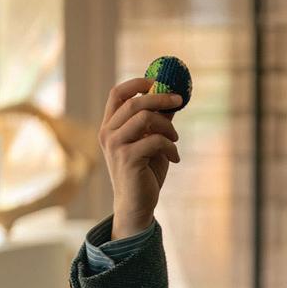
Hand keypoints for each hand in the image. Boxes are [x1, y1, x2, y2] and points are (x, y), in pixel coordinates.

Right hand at [99, 77, 183, 239]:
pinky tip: (175, 158)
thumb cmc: (145, 171)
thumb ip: (157, 119)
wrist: (137, 205)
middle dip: (160, 98)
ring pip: (145, 117)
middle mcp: (108, 133)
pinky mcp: (127, 159)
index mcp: (110, 125)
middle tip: (179, 101)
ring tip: (175, 139)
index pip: (117, 93)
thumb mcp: (151, 140)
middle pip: (134, 101)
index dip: (138, 83)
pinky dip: (171, 146)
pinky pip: (155, 140)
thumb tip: (172, 96)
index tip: (159, 82)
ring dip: (167, 126)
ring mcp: (115, 146)